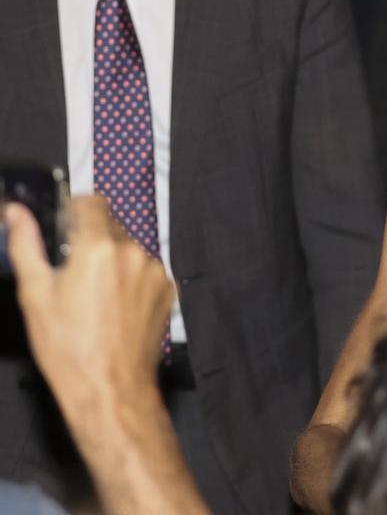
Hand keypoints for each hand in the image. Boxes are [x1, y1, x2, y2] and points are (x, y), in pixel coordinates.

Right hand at [6, 196, 174, 409]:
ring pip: (129, 249)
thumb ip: (27, 245)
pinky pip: (145, 270)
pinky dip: (130, 278)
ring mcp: (154, 272)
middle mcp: (133, 253)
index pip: (91, 201)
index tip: (63, 225)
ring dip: (111, 259)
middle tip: (70, 269)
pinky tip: (113, 305)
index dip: (74, 208)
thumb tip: (17, 212)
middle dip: (90, 239)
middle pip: (111, 226)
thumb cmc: (69, 348)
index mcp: (99, 248)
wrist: (111, 388)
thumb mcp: (35, 295)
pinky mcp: (167, 290)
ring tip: (92, 294)